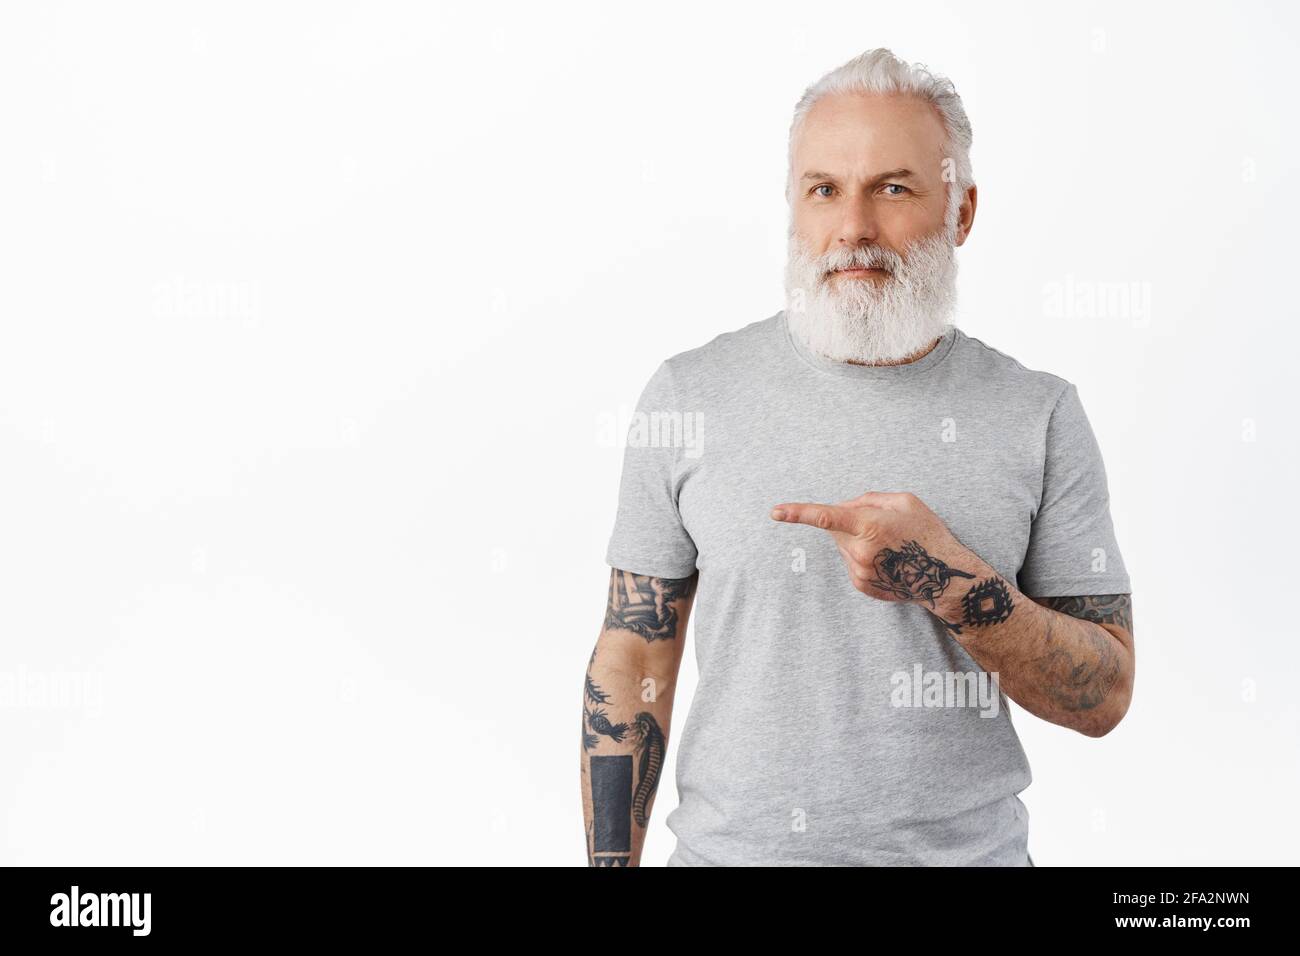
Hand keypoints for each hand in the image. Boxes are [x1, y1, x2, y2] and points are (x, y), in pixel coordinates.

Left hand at [770, 491, 987, 619]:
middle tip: (882, 526)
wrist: (943, 576)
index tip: (775, 512)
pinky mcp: (861, 585)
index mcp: (869, 525)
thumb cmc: (927, 533)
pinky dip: (863, 557)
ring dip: (858, 541)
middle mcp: (860, 551)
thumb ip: (868, 499)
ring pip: (843, 546)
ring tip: (889, 546)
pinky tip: (887, 560)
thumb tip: (842, 507)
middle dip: (850, 522)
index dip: (798, 513)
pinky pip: (851, 562)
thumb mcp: (905, 502)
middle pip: (836, 529)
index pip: (826, 517)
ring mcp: (859, 571)